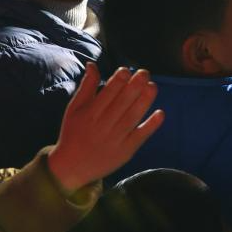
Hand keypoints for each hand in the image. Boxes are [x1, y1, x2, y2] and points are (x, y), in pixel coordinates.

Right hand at [48, 63, 163, 193]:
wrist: (72, 167)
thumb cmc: (74, 133)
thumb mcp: (75, 109)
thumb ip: (87, 86)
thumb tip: (93, 65)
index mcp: (90, 113)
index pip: (108, 93)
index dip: (119, 80)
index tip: (127, 70)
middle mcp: (103, 125)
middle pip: (122, 102)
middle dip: (135, 85)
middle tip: (145, 72)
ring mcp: (115, 139)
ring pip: (133, 117)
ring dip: (144, 101)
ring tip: (153, 86)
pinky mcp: (125, 151)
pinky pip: (140, 136)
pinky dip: (151, 125)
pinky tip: (160, 113)